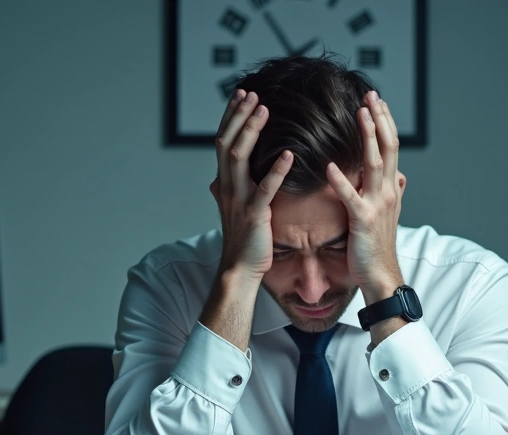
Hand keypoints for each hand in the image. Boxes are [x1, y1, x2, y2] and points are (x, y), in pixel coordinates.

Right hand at [209, 89, 294, 279]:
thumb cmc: (244, 239)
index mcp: (224, 182)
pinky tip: (288, 153)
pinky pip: (264, 188)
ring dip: (251, 131)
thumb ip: (230, 188)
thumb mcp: (233, 207)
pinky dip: (276, 169)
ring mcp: (238, 199)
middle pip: (227, 142)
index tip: (241, 94)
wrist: (240, 269)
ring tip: (264, 110)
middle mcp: (227, 186)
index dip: (231, 116)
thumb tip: (219, 177)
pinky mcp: (254, 214)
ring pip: (239, 157)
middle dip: (238, 116)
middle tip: (252, 93)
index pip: (223, 141)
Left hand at [326, 90, 406, 301]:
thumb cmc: (378, 247)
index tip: (377, 101)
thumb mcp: (389, 215)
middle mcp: (389, 192)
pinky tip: (329, 166)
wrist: (381, 276)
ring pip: (375, 164)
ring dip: (368, 138)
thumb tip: (403, 177)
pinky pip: (351, 197)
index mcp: (392, 189)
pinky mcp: (363, 220)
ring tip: (360, 115)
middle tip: (371, 95)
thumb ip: (396, 193)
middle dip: (380, 120)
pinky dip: (340, 181)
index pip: (392, 147)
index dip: (385, 123)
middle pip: (388, 147)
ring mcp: (378, 205)